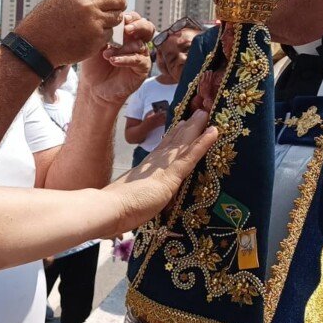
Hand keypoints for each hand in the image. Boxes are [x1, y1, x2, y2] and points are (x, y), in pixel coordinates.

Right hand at [15, 0, 126, 65]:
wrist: (35, 46)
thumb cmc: (46, 22)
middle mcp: (87, 4)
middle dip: (120, 4)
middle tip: (116, 9)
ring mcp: (93, 22)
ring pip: (117, 18)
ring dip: (112, 21)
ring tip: (98, 24)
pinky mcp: (96, 39)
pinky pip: (109, 34)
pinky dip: (103, 35)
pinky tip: (89, 36)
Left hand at [79, 12, 154, 106]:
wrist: (93, 87)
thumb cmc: (94, 65)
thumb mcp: (95, 45)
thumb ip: (103, 32)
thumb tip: (106, 20)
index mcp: (126, 33)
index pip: (134, 19)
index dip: (130, 17)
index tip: (121, 18)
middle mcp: (136, 42)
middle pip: (146, 27)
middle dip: (138, 25)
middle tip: (126, 29)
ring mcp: (140, 55)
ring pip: (140, 44)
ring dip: (123, 47)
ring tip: (107, 54)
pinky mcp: (142, 68)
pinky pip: (139, 60)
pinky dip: (126, 59)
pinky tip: (113, 61)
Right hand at [107, 109, 216, 232]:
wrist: (109, 208)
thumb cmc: (115, 210)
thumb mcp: (127, 201)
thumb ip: (134, 199)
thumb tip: (132, 204)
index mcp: (145, 170)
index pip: (162, 150)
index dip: (172, 137)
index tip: (180, 124)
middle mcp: (154, 165)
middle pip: (173, 143)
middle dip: (186, 128)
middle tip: (198, 113)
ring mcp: (163, 168)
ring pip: (183, 144)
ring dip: (196, 128)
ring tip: (205, 113)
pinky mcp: (171, 175)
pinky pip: (191, 156)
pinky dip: (203, 143)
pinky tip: (213, 132)